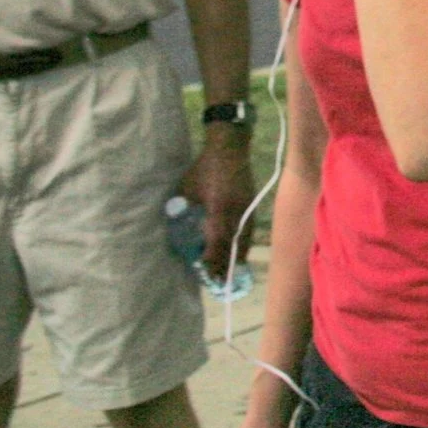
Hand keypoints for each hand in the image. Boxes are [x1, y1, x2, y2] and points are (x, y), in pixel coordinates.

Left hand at [181, 132, 257, 285]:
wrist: (230, 147)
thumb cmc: (204, 167)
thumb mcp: (187, 188)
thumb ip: (183, 208)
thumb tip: (177, 225)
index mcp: (219, 206)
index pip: (216, 238)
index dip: (211, 256)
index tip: (204, 270)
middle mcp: (236, 210)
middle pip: (232, 242)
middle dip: (225, 262)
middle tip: (219, 280)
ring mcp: (246, 207)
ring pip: (244, 237)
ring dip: (238, 255)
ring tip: (232, 270)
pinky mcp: (251, 204)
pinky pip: (249, 229)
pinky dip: (244, 242)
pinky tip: (241, 251)